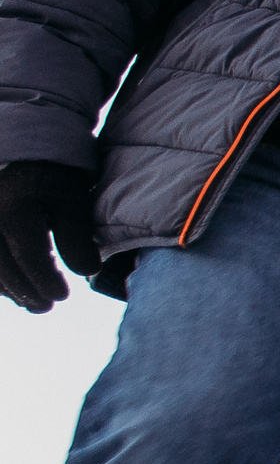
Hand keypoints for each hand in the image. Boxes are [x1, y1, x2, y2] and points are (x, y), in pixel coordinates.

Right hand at [0, 162, 102, 312]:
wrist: (25, 156)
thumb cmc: (54, 176)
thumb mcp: (72, 198)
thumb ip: (76, 235)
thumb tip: (87, 271)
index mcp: (14, 205)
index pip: (28, 252)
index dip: (44, 278)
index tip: (62, 296)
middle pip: (1, 264)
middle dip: (25, 290)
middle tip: (46, 307)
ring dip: (9, 288)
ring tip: (33, 304)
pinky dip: (0, 278)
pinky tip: (14, 291)